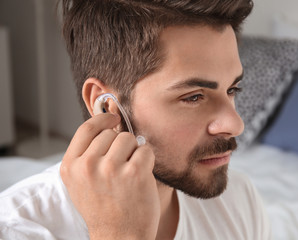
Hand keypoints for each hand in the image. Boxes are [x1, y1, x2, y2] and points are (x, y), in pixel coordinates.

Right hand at [60, 113, 159, 239]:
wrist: (119, 237)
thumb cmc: (103, 208)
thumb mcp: (81, 182)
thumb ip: (88, 153)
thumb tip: (107, 122)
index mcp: (71, 167)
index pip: (86, 129)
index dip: (102, 119)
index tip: (112, 118)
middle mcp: (88, 166)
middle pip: (111, 133)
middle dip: (120, 145)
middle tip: (121, 168)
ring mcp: (111, 169)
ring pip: (129, 138)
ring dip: (134, 152)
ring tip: (129, 173)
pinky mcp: (135, 173)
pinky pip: (146, 150)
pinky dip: (147, 160)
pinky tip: (141, 177)